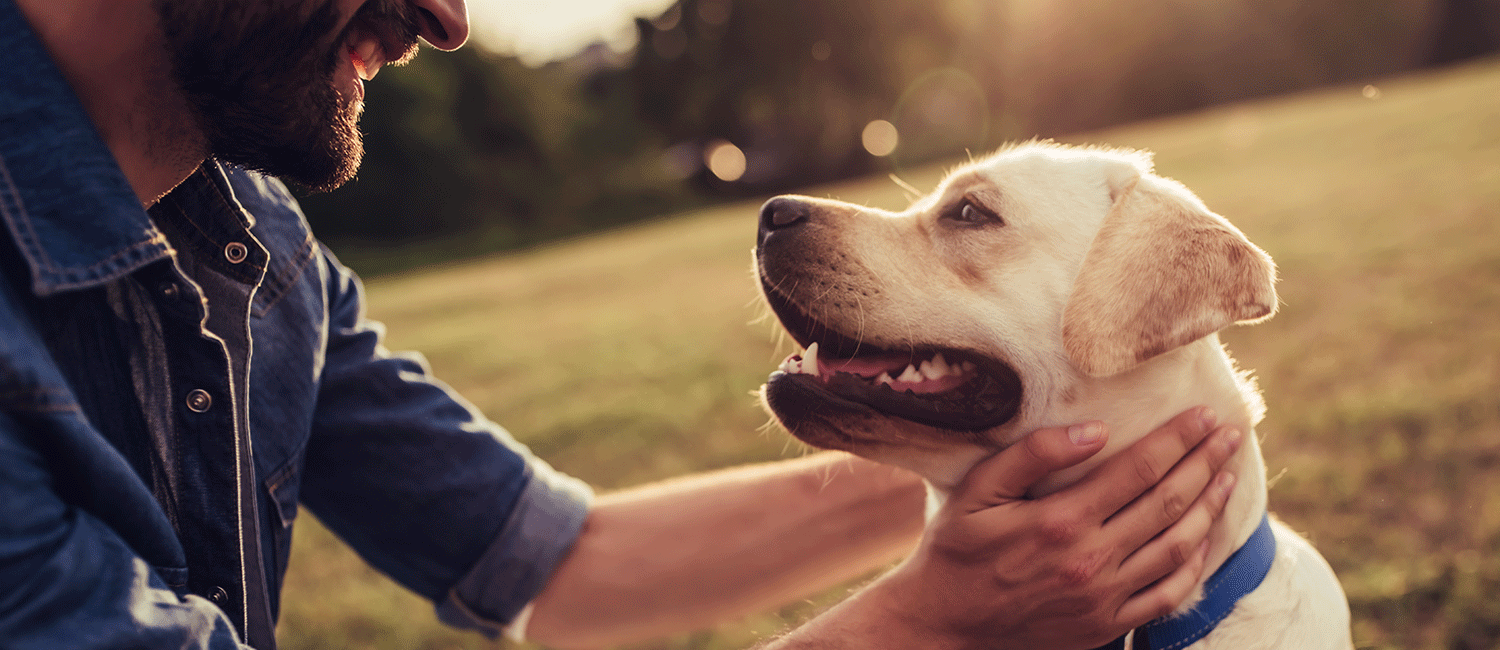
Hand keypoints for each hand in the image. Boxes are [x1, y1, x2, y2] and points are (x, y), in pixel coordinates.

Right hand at [869, 408, 1241, 649]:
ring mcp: (1103, 597)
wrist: (945, 624)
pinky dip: (1195, 564)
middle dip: (1205, 464)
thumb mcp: (977, 491)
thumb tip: (1094, 431)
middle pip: (1168, 502)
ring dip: (1209, 507)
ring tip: (1227, 477)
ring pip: (1177, 547)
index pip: (1139, 469)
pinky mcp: (1106, 625)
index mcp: (1060, 520)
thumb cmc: (957, 550)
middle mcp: (1090, 560)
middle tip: (1231, 435)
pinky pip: (1168, 594)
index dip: (1178, 439)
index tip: (1205, 415)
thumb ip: (1033, 455)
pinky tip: (1205, 538)